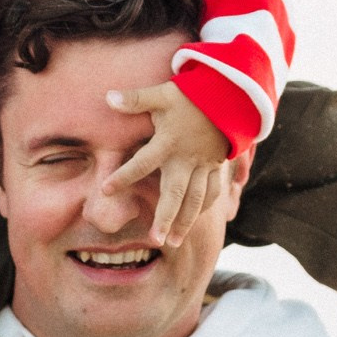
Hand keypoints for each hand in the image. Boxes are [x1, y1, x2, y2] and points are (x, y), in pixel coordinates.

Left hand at [101, 82, 233, 247]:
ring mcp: (204, 165)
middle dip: (165, 217)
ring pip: (195, 199)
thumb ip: (136, 99)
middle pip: (175, 193)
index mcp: (168, 143)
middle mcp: (186, 159)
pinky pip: (213, 191)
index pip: (141, 162)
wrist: (231, 95)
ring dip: (185, 222)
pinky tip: (195, 222)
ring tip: (173, 242)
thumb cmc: (192, 95)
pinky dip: (205, 207)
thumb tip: (108, 97)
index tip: (105, 190)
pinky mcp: (216, 166)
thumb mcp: (162, 94)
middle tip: (155, 240)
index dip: (123, 176)